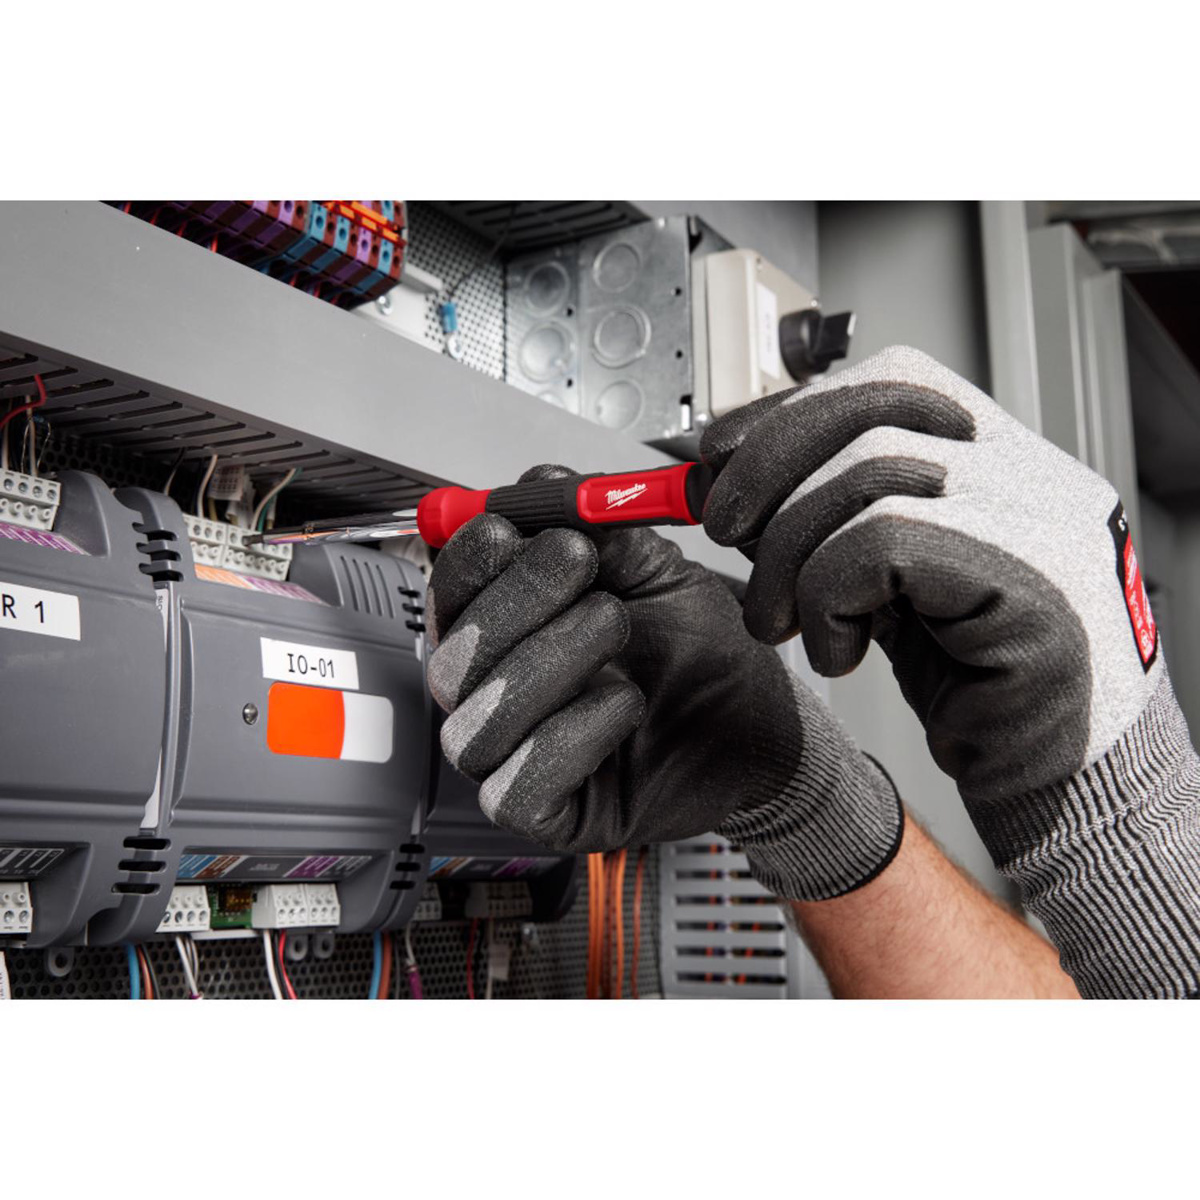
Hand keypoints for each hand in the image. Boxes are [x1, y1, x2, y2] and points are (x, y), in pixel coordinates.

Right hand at [426, 466, 901, 900]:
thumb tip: (546, 481)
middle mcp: (498, 693)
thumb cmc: (704, 655)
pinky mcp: (545, 812)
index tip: (512, 527)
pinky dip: (565, 738)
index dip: (470, 559)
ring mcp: (515, 757)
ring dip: (544, 662)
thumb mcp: (659, 576)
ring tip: (614, 625)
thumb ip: (604, 530)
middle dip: (514, 599)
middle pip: (452, 655)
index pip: (451, 595)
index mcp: (512, 630)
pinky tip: (622, 701)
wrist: (762, 725)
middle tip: (579, 560)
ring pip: (473, 725)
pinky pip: (514, 788)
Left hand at [701, 344, 1163, 807]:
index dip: (785, 414)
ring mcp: (1033, 518)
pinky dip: (827, 599)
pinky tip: (838, 651)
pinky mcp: (1023, 580)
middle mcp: (1023, 470)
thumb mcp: (882, 582)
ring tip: (779, 620)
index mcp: (992, 459)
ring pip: (868, 473)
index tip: (720, 459)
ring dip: (787, 553)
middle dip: (767, 465)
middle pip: (870, 408)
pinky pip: (883, 545)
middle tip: (725, 529)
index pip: (880, 385)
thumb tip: (724, 484)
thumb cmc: (973, 680)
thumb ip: (825, 525)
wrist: (1053, 770)